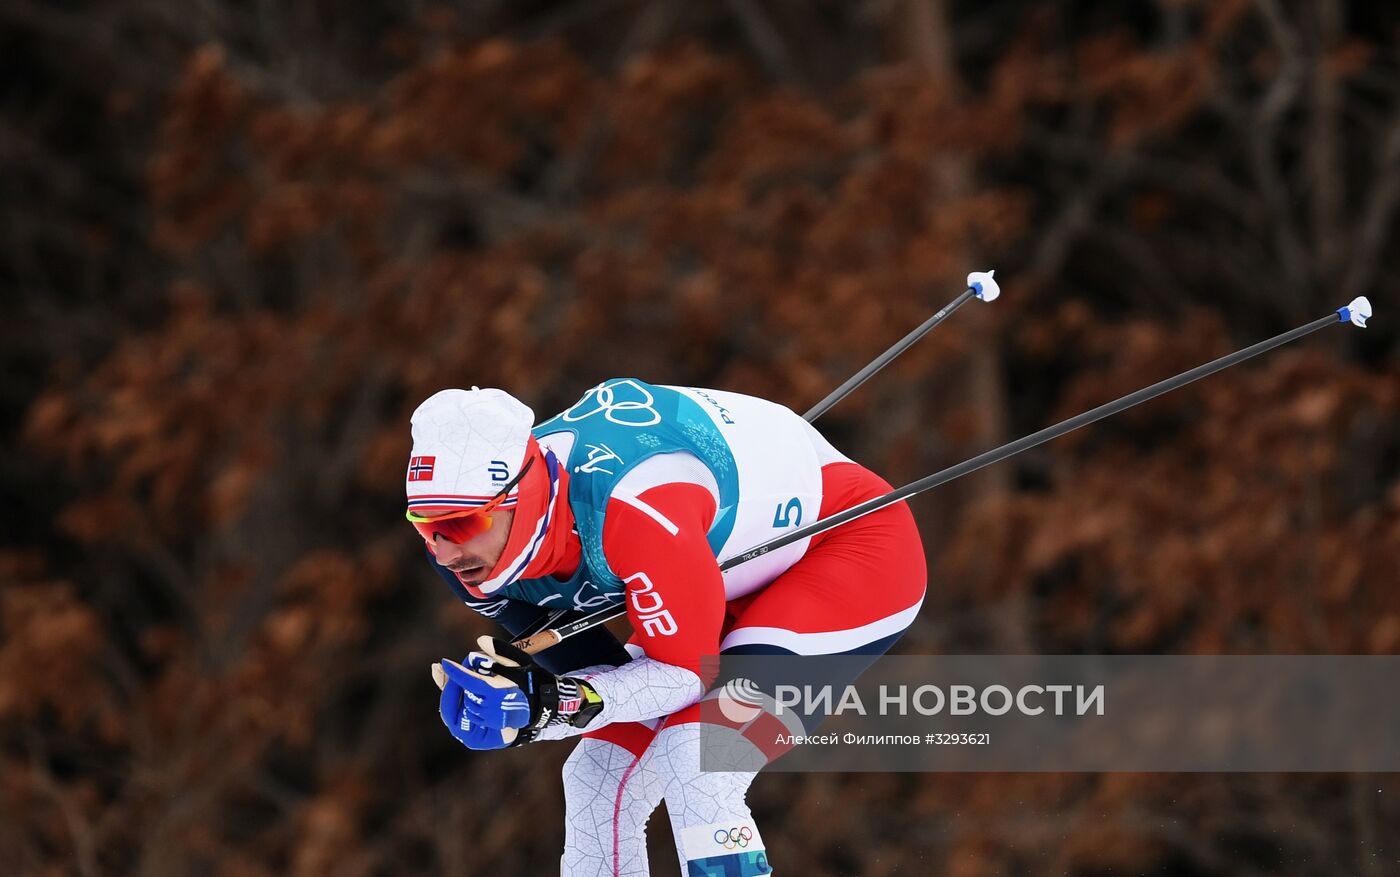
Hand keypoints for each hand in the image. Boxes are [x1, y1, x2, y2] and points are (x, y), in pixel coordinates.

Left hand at [435, 636, 603, 742]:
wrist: (541, 708)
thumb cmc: (529, 682)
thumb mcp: (518, 662)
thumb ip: (499, 650)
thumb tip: (480, 640)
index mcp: (497, 692)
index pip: (468, 681)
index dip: (456, 671)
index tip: (445, 662)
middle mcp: (490, 709)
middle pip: (462, 693)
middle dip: (458, 680)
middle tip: (458, 669)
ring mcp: (487, 722)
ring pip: (463, 705)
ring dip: (461, 693)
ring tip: (469, 682)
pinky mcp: (484, 731)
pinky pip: (466, 716)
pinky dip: (464, 704)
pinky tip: (467, 694)